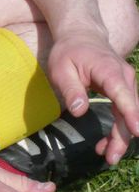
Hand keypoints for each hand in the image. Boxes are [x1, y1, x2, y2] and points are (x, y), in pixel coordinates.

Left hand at [47, 32, 138, 164]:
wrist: (81, 34)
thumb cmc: (68, 51)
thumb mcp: (61, 68)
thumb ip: (71, 89)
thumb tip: (79, 111)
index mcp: (109, 71)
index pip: (123, 95)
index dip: (131, 114)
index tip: (136, 132)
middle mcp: (125, 77)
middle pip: (130, 110)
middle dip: (123, 137)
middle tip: (110, 158)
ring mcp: (127, 83)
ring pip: (130, 114)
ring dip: (121, 136)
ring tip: (107, 155)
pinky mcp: (124, 88)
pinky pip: (125, 111)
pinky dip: (119, 127)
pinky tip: (107, 143)